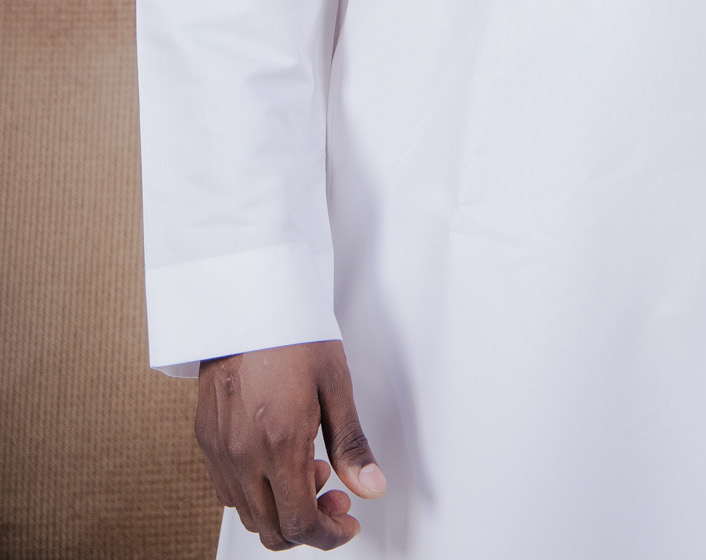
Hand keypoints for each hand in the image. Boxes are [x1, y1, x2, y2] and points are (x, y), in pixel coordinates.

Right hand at [196, 340, 386, 549]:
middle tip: (335, 496)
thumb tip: (371, 486)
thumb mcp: (335, 383)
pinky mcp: (205, 438)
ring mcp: (219, 450)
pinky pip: (227, 490)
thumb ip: (351, 444)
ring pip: (247, 514)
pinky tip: (276, 462)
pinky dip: (255, 493)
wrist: (246, 299)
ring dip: (281, 509)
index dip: (328, 535)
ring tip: (308, 469)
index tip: (346, 523)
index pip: (299, 523)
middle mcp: (243, 455)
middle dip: (309, 525)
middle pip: (271, 529)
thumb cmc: (291, 331)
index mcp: (280, 443)